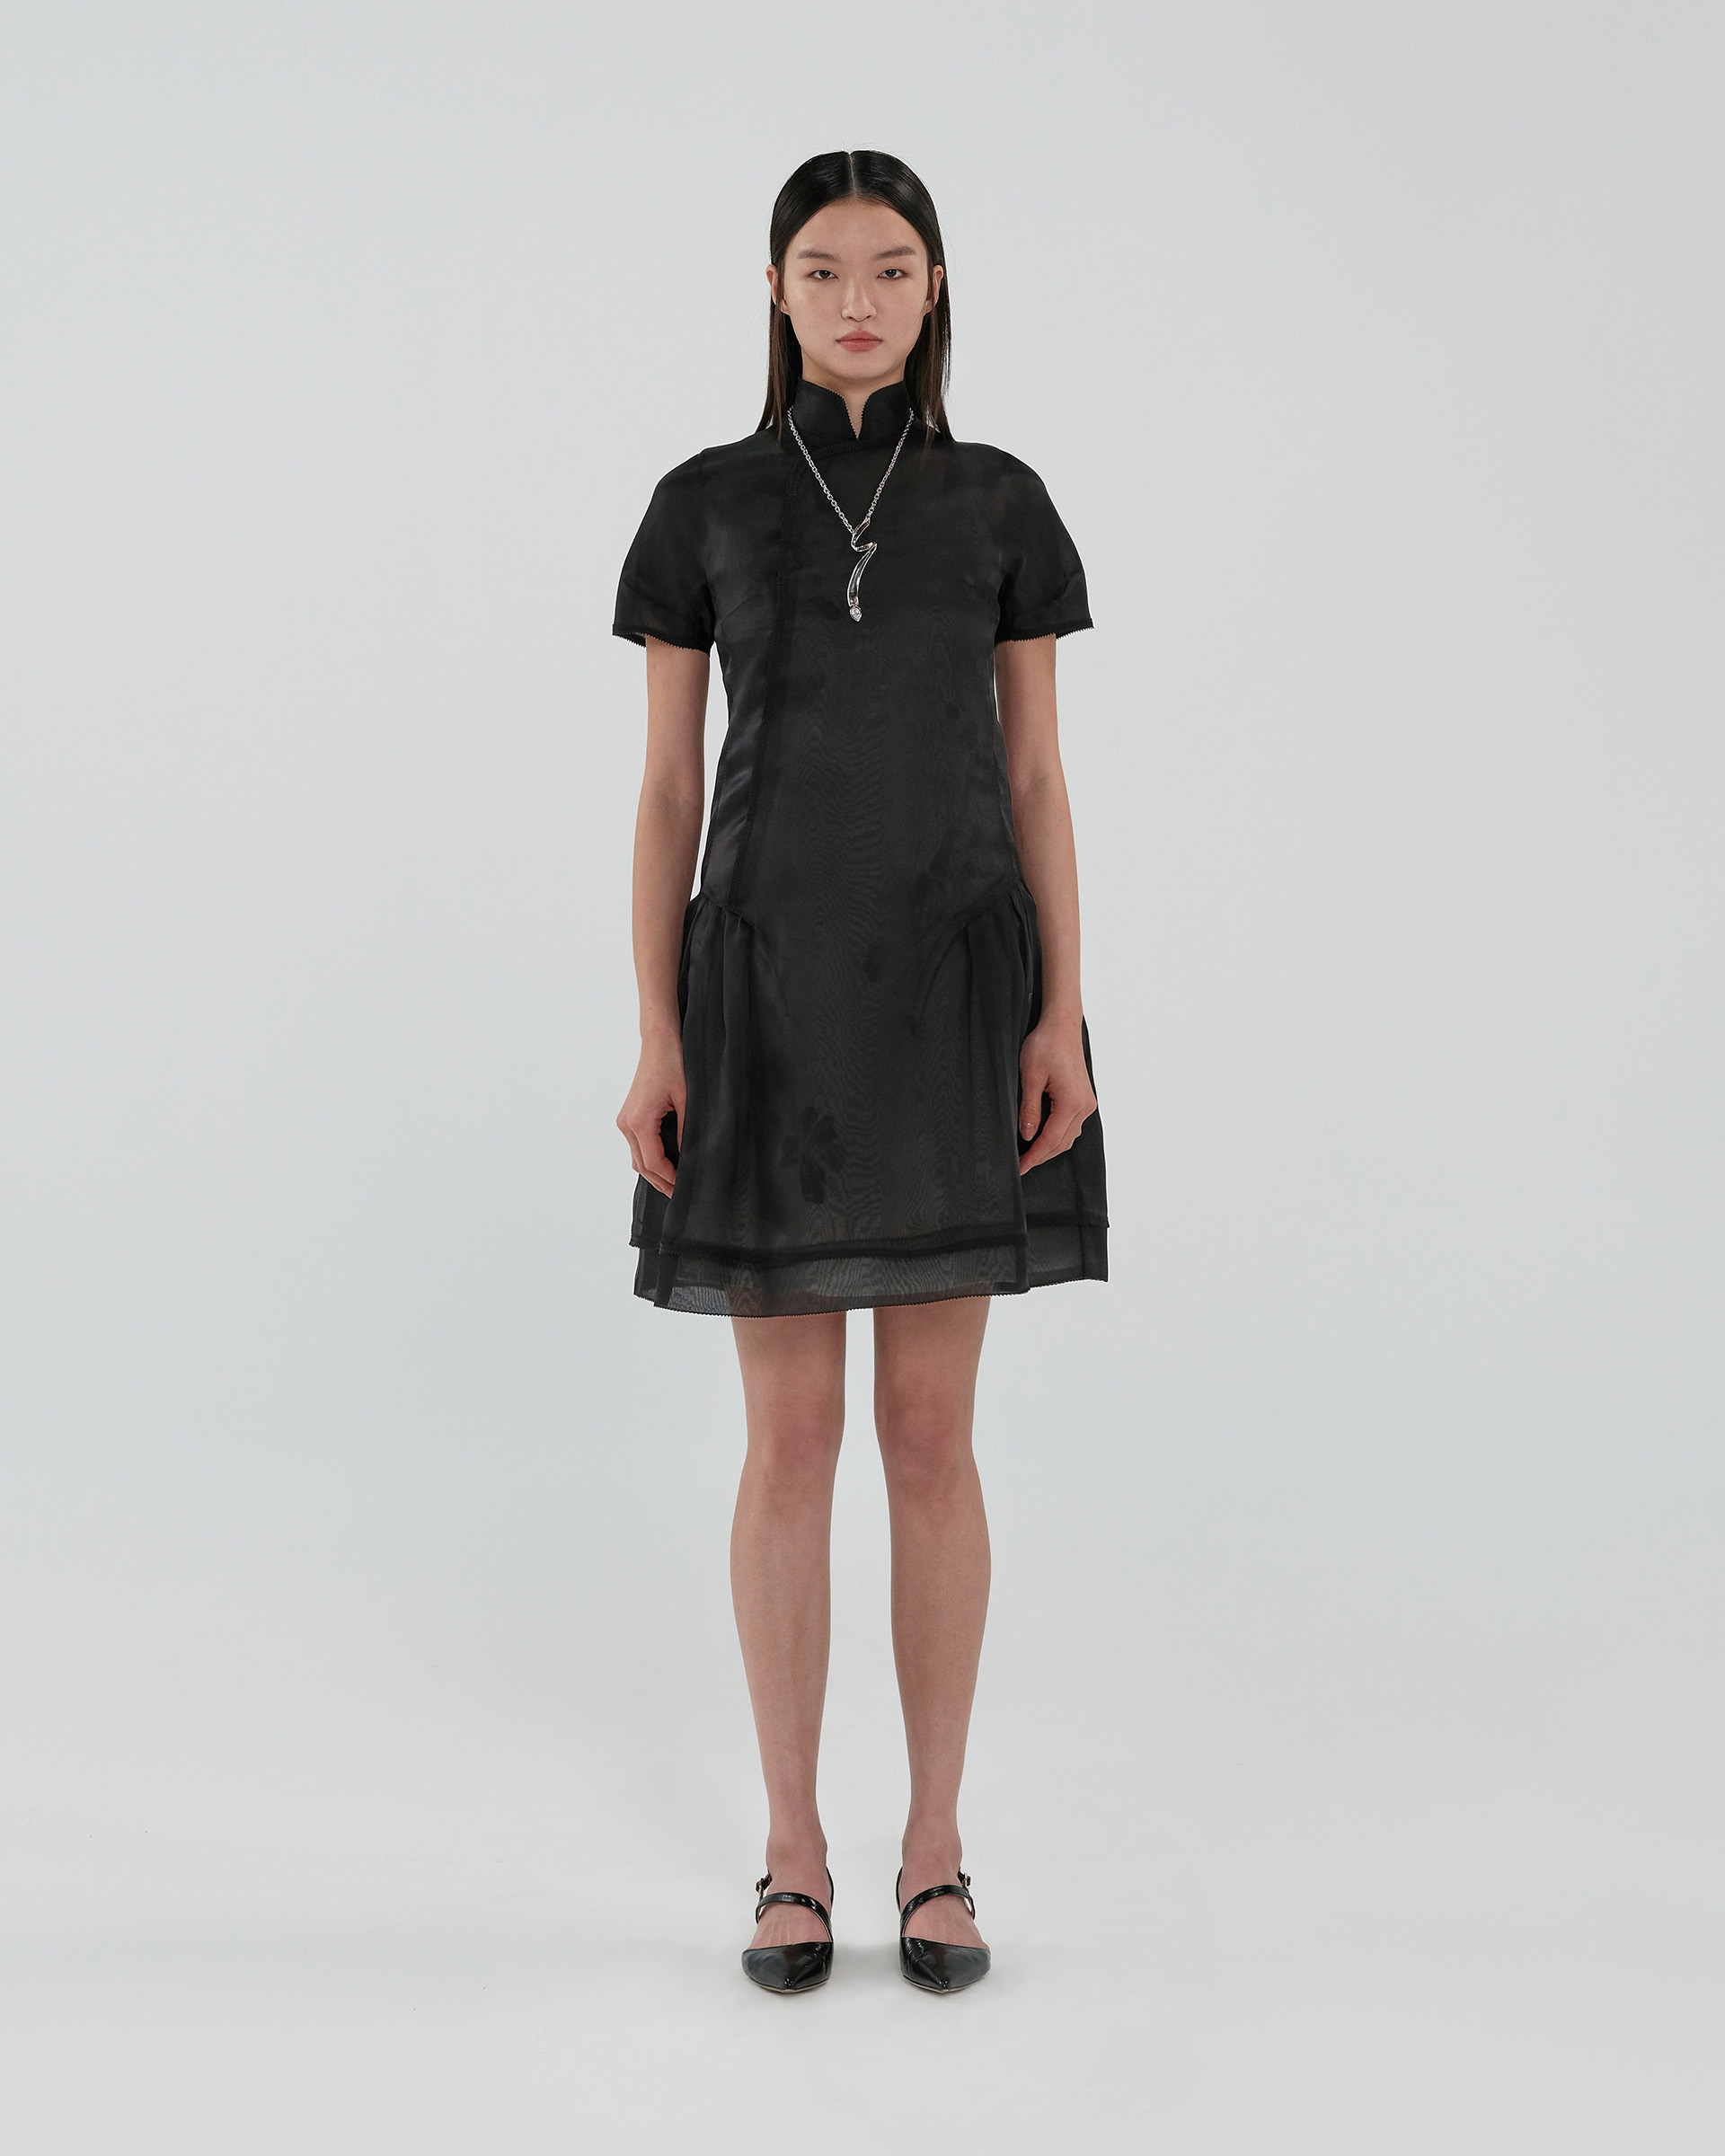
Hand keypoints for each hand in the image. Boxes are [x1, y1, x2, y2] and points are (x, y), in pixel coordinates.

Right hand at [617, 1034, 685, 1197]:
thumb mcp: (686, 1100)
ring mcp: (625, 1120)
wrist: (658, 1043)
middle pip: (642, 1166)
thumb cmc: (673, 1065)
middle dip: (661, 1182)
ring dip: (654, 1173)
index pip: (653, 1163)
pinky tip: (667, 1164)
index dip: (670, 1179)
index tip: (686, 1187)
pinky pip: (637, 1146)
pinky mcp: (628, 1116)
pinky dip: (650, 1159)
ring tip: (675, 1183)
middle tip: (681, 1194)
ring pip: (637, 1158)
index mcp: (639, 1122)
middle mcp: (626, 1124)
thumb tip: (690, 1157)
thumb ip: (686, 1131)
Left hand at [1016, 1014, 1095, 1174]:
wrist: (1062, 1026)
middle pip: (1062, 1143)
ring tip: (1029, 1154)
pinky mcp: (1085, 1098)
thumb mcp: (1030, 1077)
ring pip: (1069, 1136)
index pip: (1050, 1140)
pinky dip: (1057, 1135)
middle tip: (1020, 1164)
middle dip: (1041, 1156)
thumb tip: (1027, 1136)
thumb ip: (1029, 1109)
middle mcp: (1084, 1106)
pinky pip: (1072, 1125)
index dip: (1033, 1157)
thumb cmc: (1045, 1045)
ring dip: (1050, 1147)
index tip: (1019, 1168)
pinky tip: (1042, 1136)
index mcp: (1071, 1103)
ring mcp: (1087, 1103)